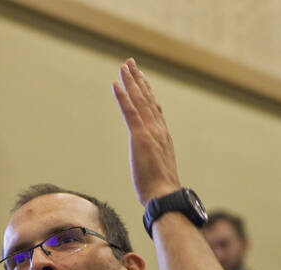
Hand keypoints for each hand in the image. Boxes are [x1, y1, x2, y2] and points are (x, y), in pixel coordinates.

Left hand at [112, 58, 180, 204]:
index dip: (147, 92)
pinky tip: (116, 84)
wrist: (164, 195)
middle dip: (138, 80)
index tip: (141, 79)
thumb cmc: (160, 189)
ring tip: (124, 66)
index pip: (154, 109)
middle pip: (147, 99)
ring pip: (140, 100)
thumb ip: (153, 161)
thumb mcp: (156, 170)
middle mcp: (158, 129)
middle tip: (130, 63)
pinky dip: (123, 96)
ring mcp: (150, 131)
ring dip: (131, 82)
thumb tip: (150, 166)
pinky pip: (130, 112)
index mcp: (163, 136)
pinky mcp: (140, 137)